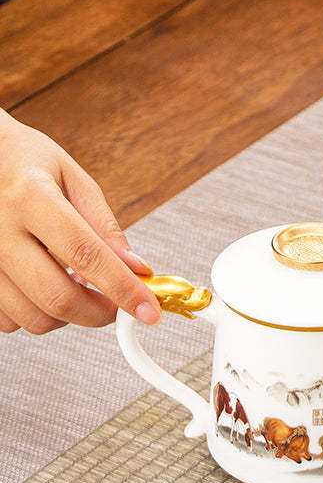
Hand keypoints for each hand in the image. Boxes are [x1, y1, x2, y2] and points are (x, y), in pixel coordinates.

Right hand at [0, 110, 161, 333]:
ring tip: (79, 287)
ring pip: (32, 317)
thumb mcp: (71, 176)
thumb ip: (104, 225)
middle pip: (57, 297)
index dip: (122, 288)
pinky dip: (36, 314)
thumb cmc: (23, 161)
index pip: (86, 254)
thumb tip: (135, 268)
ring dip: (69, 316)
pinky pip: (7, 321)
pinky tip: (45, 287)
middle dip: (100, 313)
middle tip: (118, 305)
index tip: (148, 309)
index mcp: (30, 196)